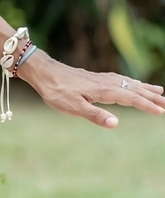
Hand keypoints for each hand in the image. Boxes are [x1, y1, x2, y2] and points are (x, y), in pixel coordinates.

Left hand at [20, 51, 164, 127]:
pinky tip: (133, 84)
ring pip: (129, 83)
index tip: (162, 112)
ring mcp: (103, 79)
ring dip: (145, 88)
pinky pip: (121, 80)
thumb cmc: (57, 92)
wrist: (45, 73)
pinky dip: (133, 83)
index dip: (147, 106)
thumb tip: (116, 124)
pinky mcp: (97, 78)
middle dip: (152, 97)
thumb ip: (96, 116)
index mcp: (105, 91)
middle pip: (135, 90)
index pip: (132, 99)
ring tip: (159, 92)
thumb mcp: (74, 108)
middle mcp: (107, 83)